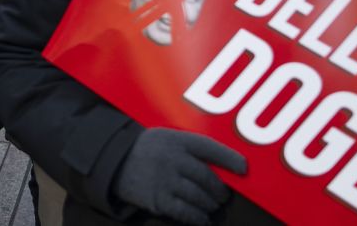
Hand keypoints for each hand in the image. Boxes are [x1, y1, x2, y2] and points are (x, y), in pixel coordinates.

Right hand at [113, 128, 245, 225]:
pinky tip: (203, 218)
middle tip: (223, 196)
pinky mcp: (157, 199)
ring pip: (200, 197)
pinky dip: (198, 217)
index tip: (244, 169)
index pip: (209, 148)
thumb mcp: (165, 139)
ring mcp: (164, 180)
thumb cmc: (146, 150)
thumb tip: (222, 168)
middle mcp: (171, 159)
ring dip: (210, 205)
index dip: (229, 159)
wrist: (112, 161)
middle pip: (207, 178)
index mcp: (175, 140)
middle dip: (220, 190)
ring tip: (212, 206)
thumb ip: (189, 150)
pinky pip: (186, 212)